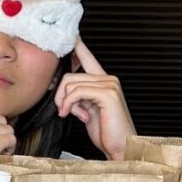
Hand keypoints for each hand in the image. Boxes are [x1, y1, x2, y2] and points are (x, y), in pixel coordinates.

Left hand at [55, 38, 135, 159]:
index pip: (87, 57)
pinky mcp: (107, 93)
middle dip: (60, 95)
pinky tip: (76, 115)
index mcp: (103, 81)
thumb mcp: (87, 109)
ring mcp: (109, 84)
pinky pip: (76, 92)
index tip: (72, 34)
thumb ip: (78, 95)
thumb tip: (62, 87)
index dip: (77, 46)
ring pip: (71, 84)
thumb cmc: (105, 131)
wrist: (121, 147)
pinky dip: (70, 105)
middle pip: (70, 75)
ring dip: (65, 102)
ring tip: (73, 115)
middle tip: (64, 110)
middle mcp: (108, 78)